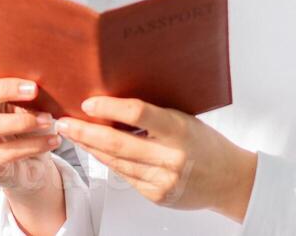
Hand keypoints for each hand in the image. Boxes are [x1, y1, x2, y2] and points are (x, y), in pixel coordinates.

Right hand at [0, 36, 65, 233]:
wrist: (27, 168)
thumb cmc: (24, 127)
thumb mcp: (24, 104)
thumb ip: (27, 87)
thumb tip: (51, 66)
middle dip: (5, 88)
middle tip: (34, 88)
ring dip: (22, 121)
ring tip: (48, 120)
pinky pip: (8, 152)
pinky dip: (34, 145)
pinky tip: (54, 140)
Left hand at [54, 97, 256, 222]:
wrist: (230, 180)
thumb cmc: (206, 143)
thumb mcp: (184, 119)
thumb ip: (154, 114)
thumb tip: (112, 100)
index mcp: (180, 130)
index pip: (139, 113)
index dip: (110, 106)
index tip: (87, 102)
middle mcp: (171, 157)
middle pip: (118, 143)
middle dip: (85, 132)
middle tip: (64, 122)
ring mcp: (163, 180)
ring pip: (116, 162)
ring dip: (90, 147)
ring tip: (73, 134)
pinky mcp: (157, 196)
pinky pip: (125, 176)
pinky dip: (108, 162)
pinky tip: (96, 151)